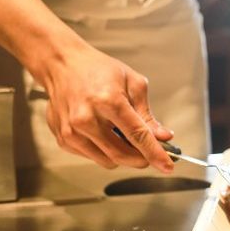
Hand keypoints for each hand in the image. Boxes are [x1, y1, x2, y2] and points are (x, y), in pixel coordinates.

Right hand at [39, 44, 174, 171]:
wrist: (62, 65)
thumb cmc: (98, 69)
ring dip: (123, 156)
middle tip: (151, 152)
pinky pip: (93, 157)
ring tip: (123, 134)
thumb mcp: (132, 83)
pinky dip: (105, 151)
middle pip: (122, 154)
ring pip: (108, 161)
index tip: (167, 166)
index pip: (137, 136)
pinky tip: (104, 132)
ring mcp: (72, 131)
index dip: (155, 154)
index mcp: (107, 101)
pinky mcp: (64, 140)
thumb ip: (147, 114)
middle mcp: (86, 118)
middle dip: (142, 158)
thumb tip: (162, 137)